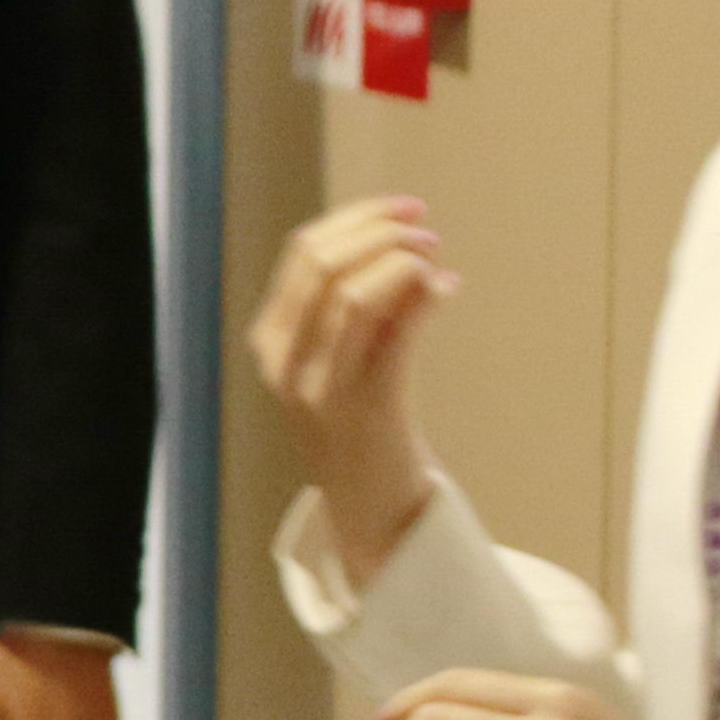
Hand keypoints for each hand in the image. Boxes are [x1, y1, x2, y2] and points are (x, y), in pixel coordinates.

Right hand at [253, 197, 455, 583]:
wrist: (371, 511)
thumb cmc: (363, 426)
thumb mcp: (345, 357)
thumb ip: (359, 304)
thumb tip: (405, 240)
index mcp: (272, 340)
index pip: (304, 251)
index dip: (359, 218)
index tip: (407, 208)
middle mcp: (285, 361)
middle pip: (322, 262)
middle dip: (381, 232)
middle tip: (427, 232)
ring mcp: (320, 388)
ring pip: (352, 293)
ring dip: (402, 261)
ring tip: (435, 260)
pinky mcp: (365, 411)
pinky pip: (393, 335)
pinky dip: (424, 299)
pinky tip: (447, 289)